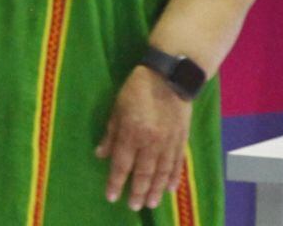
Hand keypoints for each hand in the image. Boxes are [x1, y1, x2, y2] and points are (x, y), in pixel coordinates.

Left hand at [95, 64, 192, 211]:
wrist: (169, 77)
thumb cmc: (137, 89)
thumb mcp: (117, 108)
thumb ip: (110, 134)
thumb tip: (100, 155)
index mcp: (132, 133)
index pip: (122, 164)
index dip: (116, 182)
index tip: (111, 197)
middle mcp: (150, 142)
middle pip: (144, 173)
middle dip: (138, 192)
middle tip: (134, 206)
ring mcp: (168, 142)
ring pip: (162, 172)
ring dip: (156, 190)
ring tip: (151, 203)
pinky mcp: (181, 139)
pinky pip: (177, 163)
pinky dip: (174, 177)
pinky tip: (171, 189)